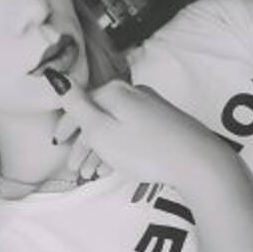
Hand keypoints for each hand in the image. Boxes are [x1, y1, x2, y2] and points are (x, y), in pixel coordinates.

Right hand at [45, 69, 230, 188]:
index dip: (66, 126)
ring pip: (115, 127)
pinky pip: (131, 132)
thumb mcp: (101, 129)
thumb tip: (58, 77)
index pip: (79, 105)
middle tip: (76, 170)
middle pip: (98, 117)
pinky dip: (119, 148)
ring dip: (100, 150)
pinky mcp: (163, 121)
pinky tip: (115, 167)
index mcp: (113, 91)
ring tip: (94, 175)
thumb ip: (77, 105)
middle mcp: (132, 92)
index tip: (57, 145)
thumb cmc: (143, 149)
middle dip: (84, 144)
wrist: (195, 160)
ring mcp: (149, 106)